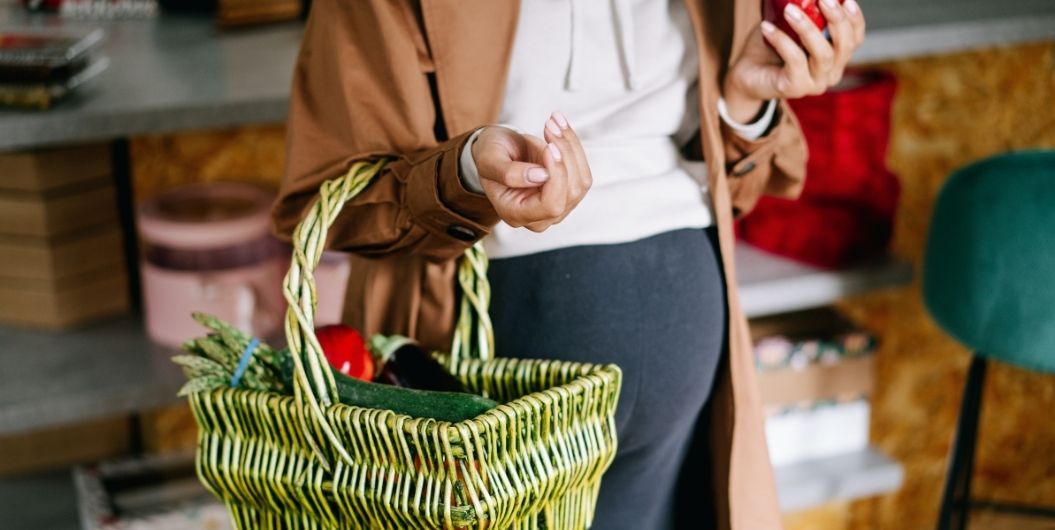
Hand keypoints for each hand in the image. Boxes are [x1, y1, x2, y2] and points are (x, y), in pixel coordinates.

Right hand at [472, 112, 591, 231]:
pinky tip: (560, 129)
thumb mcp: (489, 160)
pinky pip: (583, 173)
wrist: (498, 151)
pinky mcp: (568, 194)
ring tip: (552, 122)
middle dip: (564, 155)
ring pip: (581, 182)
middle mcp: (539, 218)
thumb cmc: (490, 155)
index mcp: (515, 214)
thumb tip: (541, 176)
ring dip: (570, 147)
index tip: (549, 146)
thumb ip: (508, 172)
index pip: (550, 205)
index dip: (556, 175)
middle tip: (548, 124)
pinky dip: (575, 147)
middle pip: (570, 193)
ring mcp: (556, 208)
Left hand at [722, 0, 866, 121]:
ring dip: (807, 28)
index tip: (846, 0)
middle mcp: (830, 73)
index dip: (855, 19)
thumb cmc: (769, 48)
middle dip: (836, 19)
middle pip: (845, 46)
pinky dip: (782, 40)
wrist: (745, 75)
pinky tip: (767, 27)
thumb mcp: (790, 26)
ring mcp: (815, 83)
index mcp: (835, 57)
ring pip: (823, 54)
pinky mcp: (796, 88)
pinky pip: (795, 60)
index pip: (855, 39)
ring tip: (789, 10)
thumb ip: (803, 12)